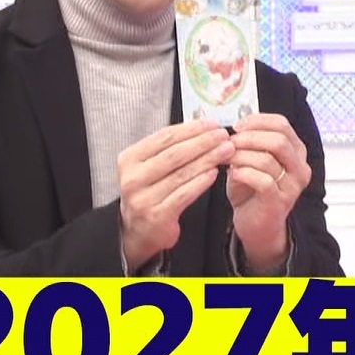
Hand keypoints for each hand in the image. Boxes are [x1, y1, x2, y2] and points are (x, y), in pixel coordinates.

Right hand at [118, 118, 232, 270]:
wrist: (139, 230)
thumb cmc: (149, 193)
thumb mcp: (148, 167)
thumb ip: (168, 149)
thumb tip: (202, 129)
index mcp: (129, 159)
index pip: (164, 137)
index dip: (190, 129)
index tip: (211, 124)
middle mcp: (132, 178)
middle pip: (173, 154)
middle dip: (202, 142)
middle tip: (223, 135)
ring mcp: (143, 198)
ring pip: (181, 173)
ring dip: (207, 159)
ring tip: (225, 151)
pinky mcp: (157, 215)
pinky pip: (184, 194)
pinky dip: (201, 182)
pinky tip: (214, 172)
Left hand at [226, 113, 308, 268]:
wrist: (256, 224)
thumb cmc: (253, 190)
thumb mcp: (253, 159)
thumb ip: (250, 142)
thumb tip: (236, 127)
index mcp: (296, 151)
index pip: (282, 124)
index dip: (258, 121)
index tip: (237, 125)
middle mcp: (300, 167)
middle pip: (279, 140)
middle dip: (249, 138)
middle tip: (230, 142)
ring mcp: (292, 186)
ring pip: (268, 159)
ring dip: (242, 155)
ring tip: (227, 158)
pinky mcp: (280, 202)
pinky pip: (263, 181)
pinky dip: (244, 173)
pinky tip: (233, 173)